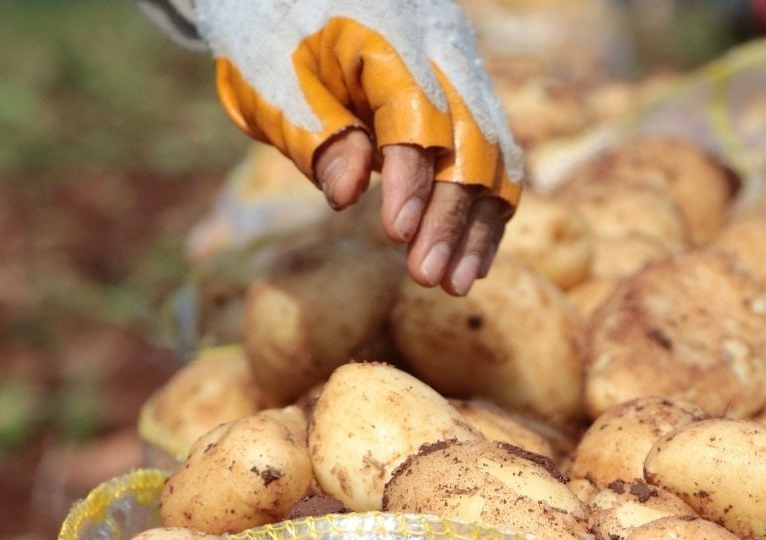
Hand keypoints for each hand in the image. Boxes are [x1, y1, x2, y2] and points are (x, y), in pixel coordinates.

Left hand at [201, 0, 522, 295]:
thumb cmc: (272, 34)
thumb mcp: (270, 80)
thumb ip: (314, 132)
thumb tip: (349, 196)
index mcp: (387, 31)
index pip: (416, 111)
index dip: (411, 178)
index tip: (397, 235)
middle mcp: (442, 45)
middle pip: (468, 138)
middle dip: (451, 215)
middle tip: (427, 278)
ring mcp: (464, 66)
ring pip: (494, 152)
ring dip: (477, 224)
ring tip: (454, 283)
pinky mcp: (470, 92)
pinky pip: (495, 154)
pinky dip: (485, 209)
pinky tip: (471, 260)